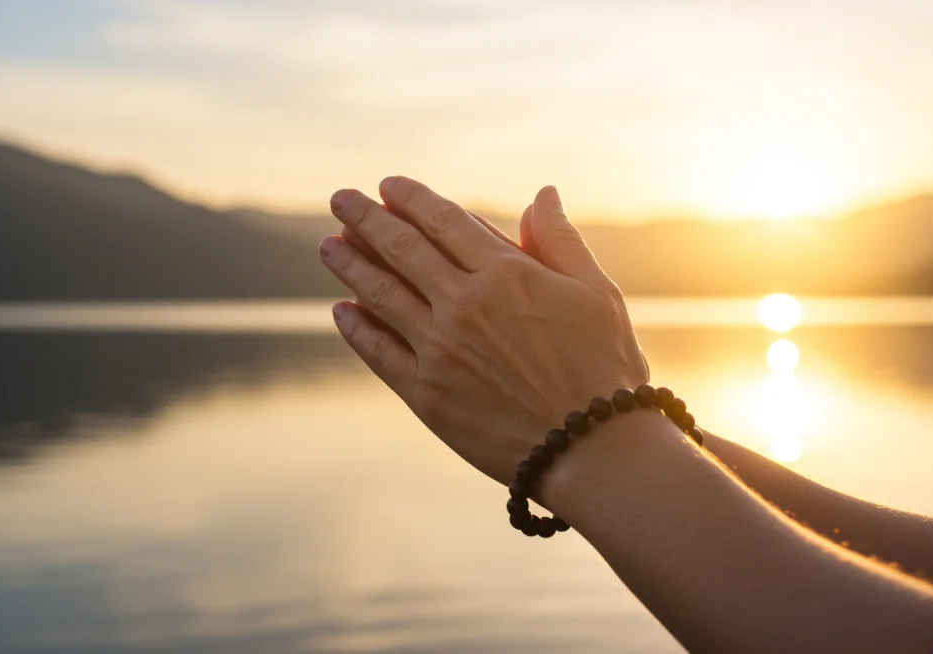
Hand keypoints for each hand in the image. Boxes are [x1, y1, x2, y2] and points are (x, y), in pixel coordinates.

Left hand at [320, 177, 648, 488]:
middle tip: (340, 200)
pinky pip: (379, 353)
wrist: (593, 450)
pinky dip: (356, 329)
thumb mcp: (595, 293)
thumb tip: (542, 193)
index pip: (444, 222)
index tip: (387, 186)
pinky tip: (341, 311)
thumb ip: (559, 241)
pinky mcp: (426, 394)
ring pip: (380, 294)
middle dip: (366, 219)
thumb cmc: (605, 370)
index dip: (411, 199)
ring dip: (350, 265)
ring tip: (328, 245)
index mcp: (507, 274)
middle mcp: (464, 305)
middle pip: (401, 249)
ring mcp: (439, 350)